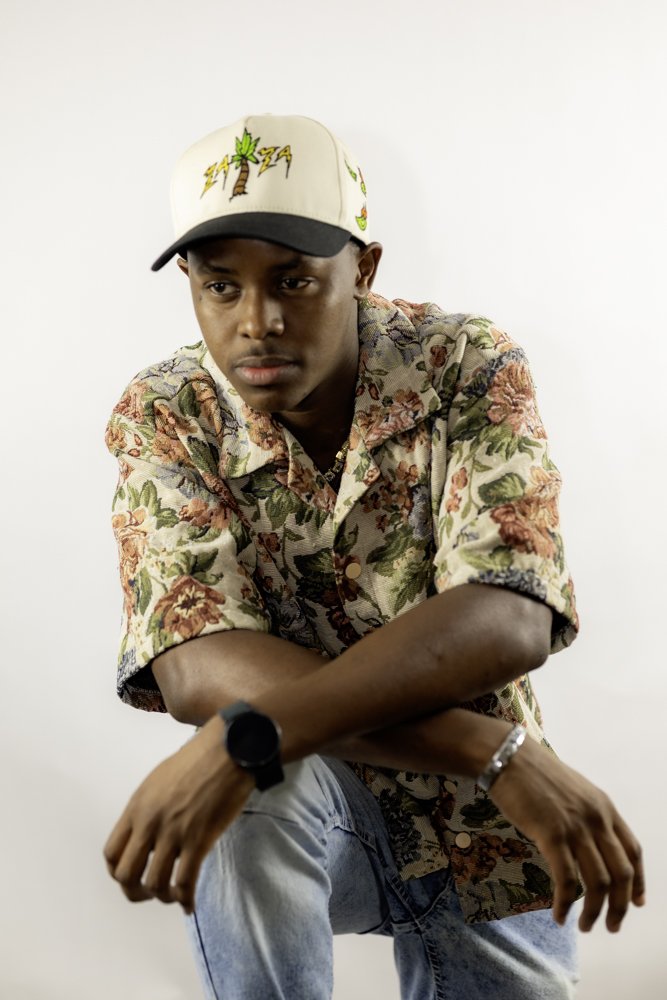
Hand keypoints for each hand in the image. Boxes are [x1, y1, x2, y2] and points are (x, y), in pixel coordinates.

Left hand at [103, 714, 253, 913]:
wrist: (228, 750)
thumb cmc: (197, 760)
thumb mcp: (159, 780)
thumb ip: (148, 808)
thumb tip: (147, 834)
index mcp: (137, 807)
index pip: (111, 853)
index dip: (118, 872)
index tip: (131, 877)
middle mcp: (149, 823)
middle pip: (126, 875)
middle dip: (135, 892)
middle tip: (149, 894)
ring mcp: (173, 833)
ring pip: (154, 884)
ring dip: (162, 896)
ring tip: (172, 896)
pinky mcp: (199, 840)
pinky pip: (184, 882)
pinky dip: (185, 900)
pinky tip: (189, 905)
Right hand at [489, 737, 644, 932]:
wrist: (508, 756)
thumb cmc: (533, 772)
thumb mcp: (573, 790)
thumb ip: (586, 814)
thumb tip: (588, 843)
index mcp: (605, 807)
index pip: (633, 851)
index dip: (637, 881)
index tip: (636, 903)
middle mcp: (597, 819)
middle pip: (621, 873)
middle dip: (619, 906)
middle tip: (611, 926)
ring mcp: (576, 827)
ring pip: (598, 882)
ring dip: (594, 911)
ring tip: (585, 926)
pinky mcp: (552, 834)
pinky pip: (567, 880)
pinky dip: (566, 903)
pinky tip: (559, 914)